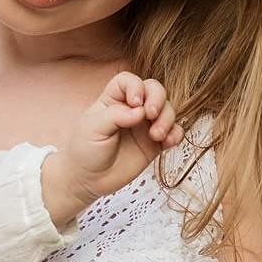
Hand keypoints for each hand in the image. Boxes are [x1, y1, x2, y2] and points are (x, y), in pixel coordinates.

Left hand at [41, 72, 182, 222]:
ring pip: (167, 110)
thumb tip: (140, 111)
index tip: (135, 103)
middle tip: (151, 115)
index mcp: (113, 100)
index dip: (136, 86)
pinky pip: (174, 132)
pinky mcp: (155, 143)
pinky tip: (168, 143)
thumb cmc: (85, 150)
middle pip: (154, 90)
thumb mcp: (93, 129)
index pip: (129, 81)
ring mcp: (145, 125)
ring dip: (167, 119)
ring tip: (156, 136)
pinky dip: (176, 134)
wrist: (88, 180)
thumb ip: (115, 116)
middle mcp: (132, 109)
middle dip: (158, 99)